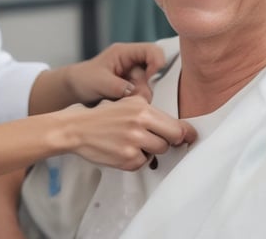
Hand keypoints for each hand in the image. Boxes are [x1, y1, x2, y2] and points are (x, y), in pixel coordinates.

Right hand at [61, 96, 196, 170]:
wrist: (76, 128)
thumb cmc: (101, 116)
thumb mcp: (127, 103)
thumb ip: (150, 112)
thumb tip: (178, 127)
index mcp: (142, 108)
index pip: (176, 126)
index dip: (185, 133)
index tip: (189, 137)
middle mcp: (139, 124)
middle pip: (171, 140)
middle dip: (166, 140)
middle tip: (155, 138)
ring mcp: (133, 143)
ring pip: (158, 151)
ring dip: (150, 149)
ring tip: (132, 141)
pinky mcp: (127, 159)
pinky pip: (143, 163)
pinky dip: (136, 158)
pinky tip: (122, 149)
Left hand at [66, 42, 165, 104]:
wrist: (74, 90)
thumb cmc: (83, 79)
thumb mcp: (99, 81)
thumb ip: (119, 86)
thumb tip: (136, 94)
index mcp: (124, 52)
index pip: (152, 51)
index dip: (157, 63)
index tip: (149, 78)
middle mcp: (132, 63)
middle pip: (153, 73)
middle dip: (143, 88)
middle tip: (127, 96)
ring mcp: (133, 77)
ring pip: (148, 88)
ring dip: (137, 98)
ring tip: (118, 100)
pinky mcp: (132, 89)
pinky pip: (141, 97)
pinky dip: (133, 103)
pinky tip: (120, 103)